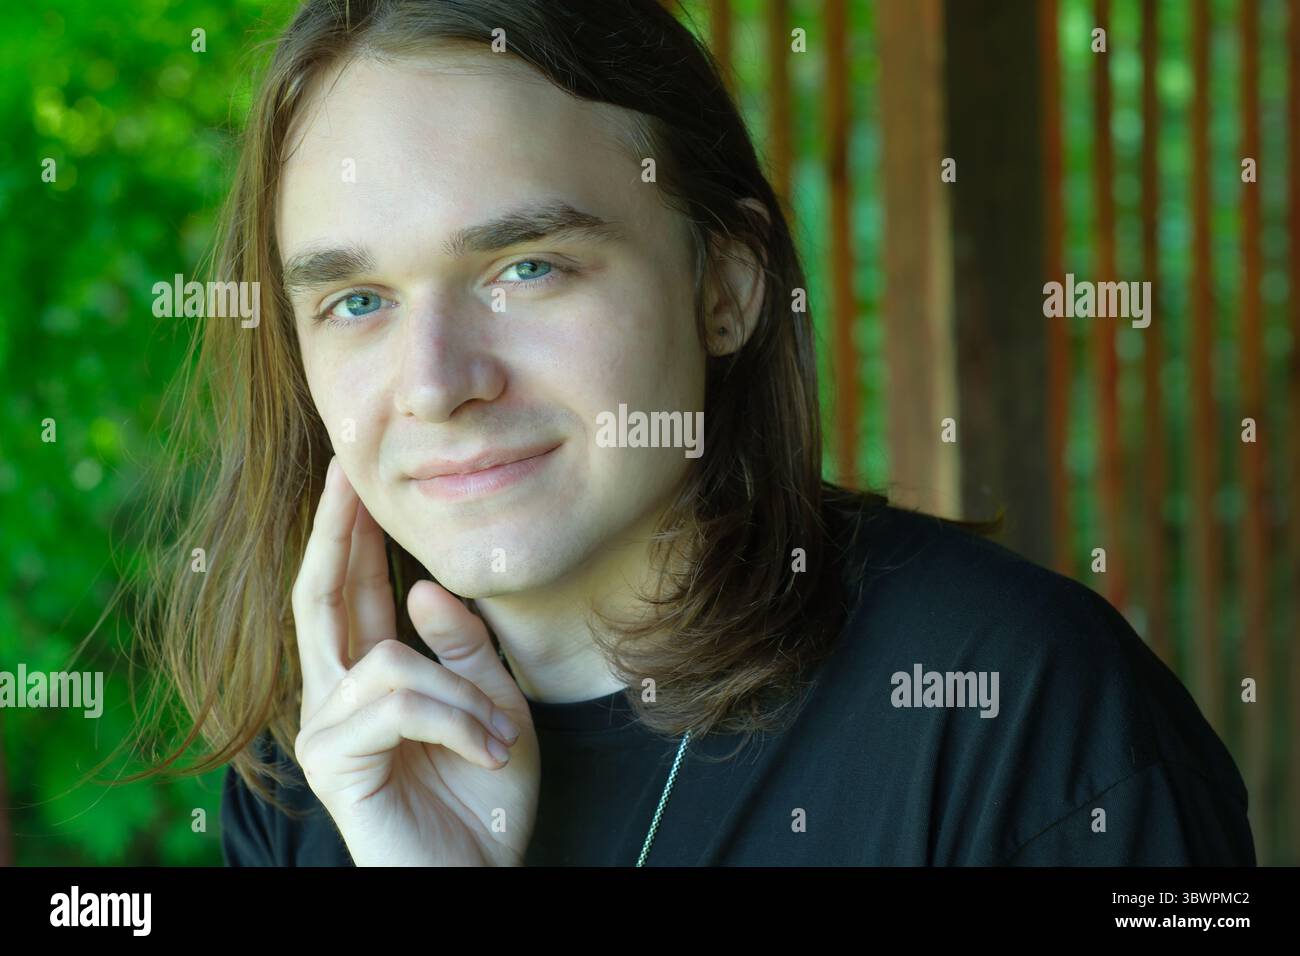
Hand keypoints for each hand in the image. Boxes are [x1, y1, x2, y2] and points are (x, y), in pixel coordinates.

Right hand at [291, 456, 539, 865]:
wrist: (478, 875)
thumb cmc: (483, 795)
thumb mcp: (493, 704)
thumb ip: (461, 647)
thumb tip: (419, 588)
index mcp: (369, 680)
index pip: (347, 594)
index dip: (347, 534)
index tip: (352, 478)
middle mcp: (333, 699)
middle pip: (319, 598)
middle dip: (336, 532)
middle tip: (346, 473)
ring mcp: (324, 731)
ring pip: (389, 662)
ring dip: (462, 696)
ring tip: (498, 739)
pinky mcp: (330, 762)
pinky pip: (398, 702)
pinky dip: (456, 721)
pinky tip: (487, 752)